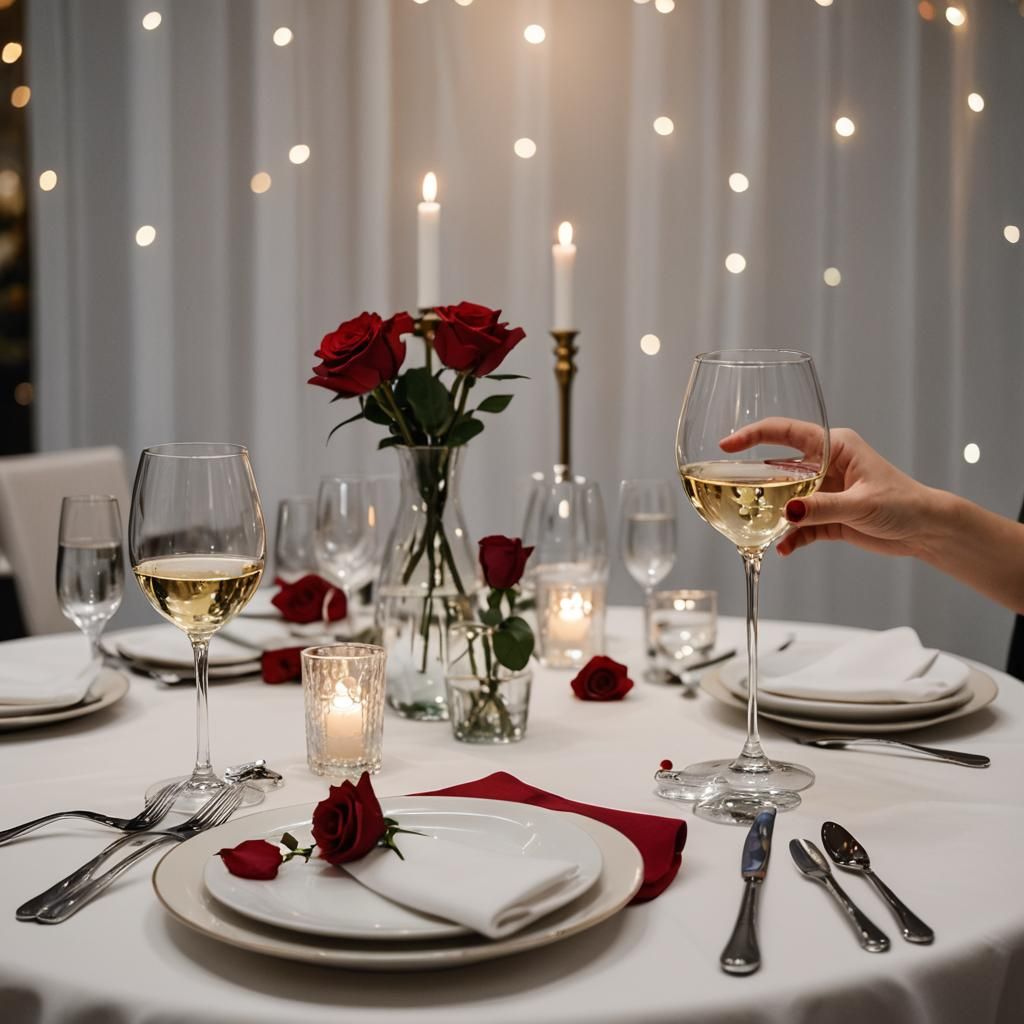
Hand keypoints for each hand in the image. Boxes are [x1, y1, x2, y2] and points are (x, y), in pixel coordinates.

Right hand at [719, 419, 937, 558]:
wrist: (926, 531)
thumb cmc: (904, 504)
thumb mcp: (861, 504)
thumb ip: (821, 508)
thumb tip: (787, 512)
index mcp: (834, 446)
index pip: (785, 432)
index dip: (752, 435)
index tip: (726, 446)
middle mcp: (824, 465)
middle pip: (777, 468)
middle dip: (756, 485)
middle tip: (736, 498)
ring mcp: (823, 492)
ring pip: (784, 499)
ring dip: (771, 516)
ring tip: (758, 529)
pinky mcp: (826, 516)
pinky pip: (798, 526)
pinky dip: (789, 538)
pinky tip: (783, 549)